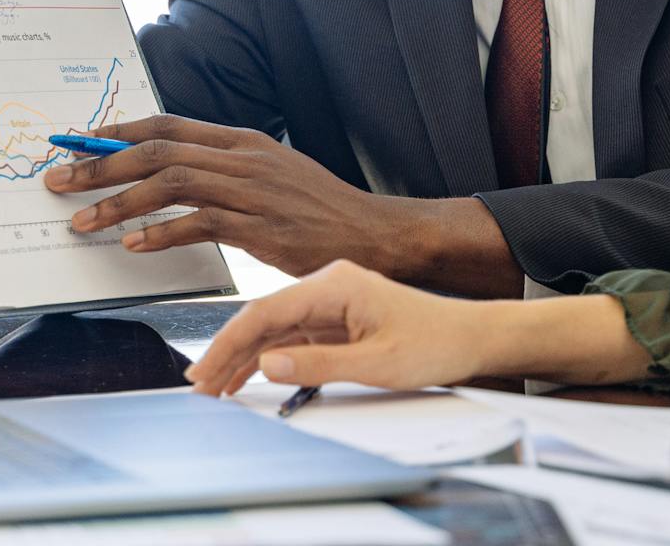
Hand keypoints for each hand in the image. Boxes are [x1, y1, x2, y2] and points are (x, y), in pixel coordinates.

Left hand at [41, 114, 413, 277]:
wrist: (371, 234)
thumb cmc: (319, 211)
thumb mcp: (272, 175)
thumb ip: (225, 170)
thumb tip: (174, 175)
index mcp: (242, 141)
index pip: (168, 123)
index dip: (117, 131)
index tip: (77, 141)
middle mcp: (244, 158)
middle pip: (158, 149)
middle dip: (100, 163)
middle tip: (60, 180)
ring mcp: (252, 190)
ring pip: (170, 182)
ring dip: (118, 201)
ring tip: (81, 219)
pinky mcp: (260, 227)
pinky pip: (198, 223)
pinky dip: (160, 233)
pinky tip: (132, 245)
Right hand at [185, 260, 502, 394]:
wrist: (470, 336)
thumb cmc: (435, 341)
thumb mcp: (376, 362)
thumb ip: (319, 363)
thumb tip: (267, 364)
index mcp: (336, 283)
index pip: (265, 310)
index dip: (228, 342)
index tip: (205, 369)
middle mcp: (329, 285)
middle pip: (263, 318)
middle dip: (228, 352)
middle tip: (199, 385)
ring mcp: (331, 302)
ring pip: (274, 328)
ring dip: (243, 356)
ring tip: (214, 386)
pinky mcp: (337, 318)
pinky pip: (292, 337)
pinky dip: (268, 358)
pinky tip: (248, 376)